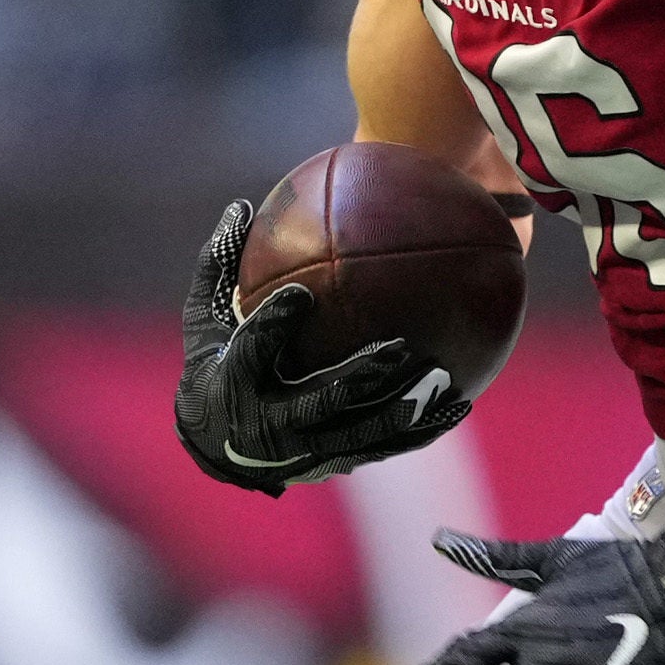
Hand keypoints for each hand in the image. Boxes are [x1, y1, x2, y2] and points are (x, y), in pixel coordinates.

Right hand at [173, 200, 471, 495]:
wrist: (215, 445)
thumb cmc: (213, 363)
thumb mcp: (205, 318)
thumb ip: (221, 267)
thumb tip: (242, 203)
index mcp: (233, 383)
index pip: (252, 352)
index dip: (274, 326)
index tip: (301, 294)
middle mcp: (271, 424)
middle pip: (322, 403)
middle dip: (360, 378)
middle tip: (398, 347)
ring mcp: (306, 449)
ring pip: (363, 433)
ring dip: (405, 408)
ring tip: (444, 380)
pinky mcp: (335, 461)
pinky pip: (385, 446)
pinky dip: (421, 428)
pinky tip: (460, 404)